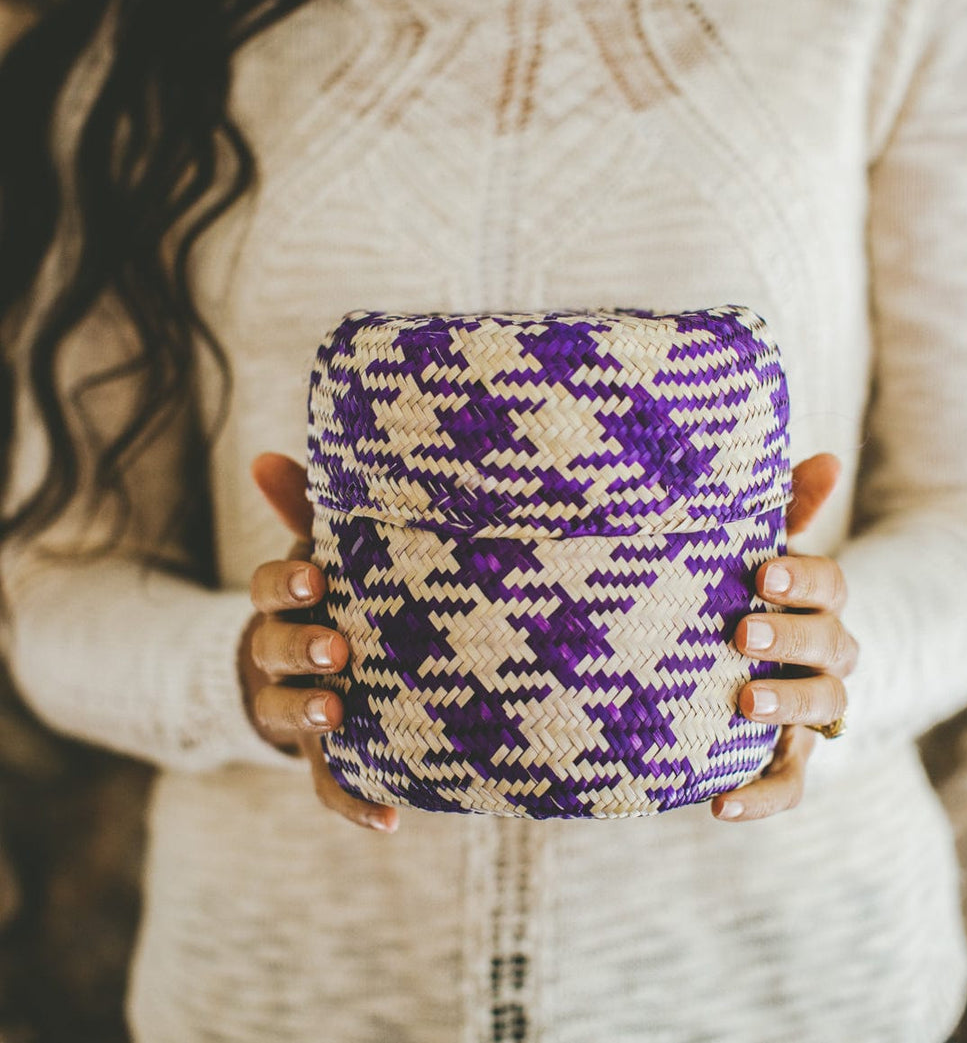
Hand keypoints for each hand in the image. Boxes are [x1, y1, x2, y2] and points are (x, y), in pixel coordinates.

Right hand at [239, 451, 398, 832]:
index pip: (268, 590)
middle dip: (301, 650)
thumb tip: (266, 457)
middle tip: (338, 649)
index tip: (317, 580)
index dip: (286, 586)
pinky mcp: (323, 753)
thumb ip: (305, 513)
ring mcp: (298, 708)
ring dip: (309, 716)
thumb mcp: (323, 555)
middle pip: (274, 652)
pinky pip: (329, 784)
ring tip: (338, 714)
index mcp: (286, 605)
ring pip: (288, 715)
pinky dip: (355, 802)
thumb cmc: (331, 598)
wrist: (310, 668)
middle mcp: (282, 657)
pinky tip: (390, 818)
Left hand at [711, 452, 857, 821]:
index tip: (762, 574)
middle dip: (793, 640)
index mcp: (813, 602)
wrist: (713, 663)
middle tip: (742, 633)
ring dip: (787, 707)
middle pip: (833, 647)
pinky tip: (720, 804)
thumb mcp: (748, 548)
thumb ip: (782, 509)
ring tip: (742, 703)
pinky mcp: (780, 757)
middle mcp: (820, 656)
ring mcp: (805, 710)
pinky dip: (761, 797)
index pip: (831, 585)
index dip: (805, 580)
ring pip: (822, 710)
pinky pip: (785, 783)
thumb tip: (828, 456)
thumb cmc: (732, 592)